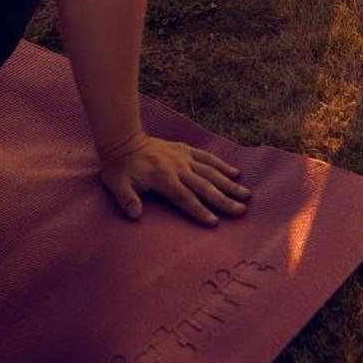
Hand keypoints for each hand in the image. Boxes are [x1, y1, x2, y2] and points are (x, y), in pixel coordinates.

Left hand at [99, 133, 251, 225]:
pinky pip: (207, 158)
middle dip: (224, 200)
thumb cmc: (120, 167)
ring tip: (246, 194)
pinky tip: (235, 173)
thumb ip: (126, 199)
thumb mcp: (116, 184)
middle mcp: (178, 168)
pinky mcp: (186, 150)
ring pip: (211, 172)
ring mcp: (184, 157)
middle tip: (241, 211)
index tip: (215, 222)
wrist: (124, 140)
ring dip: (229, 184)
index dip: (199, 211)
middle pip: (205, 186)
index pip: (185, 198)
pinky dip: (222, 165)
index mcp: (163, 178)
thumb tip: (135, 215)